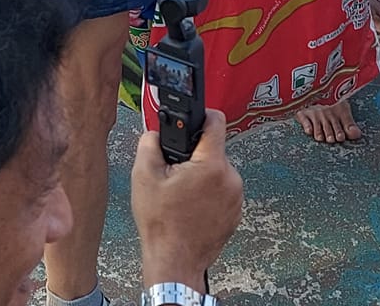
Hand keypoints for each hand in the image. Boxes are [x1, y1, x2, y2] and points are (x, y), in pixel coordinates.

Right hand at [133, 111, 242, 290]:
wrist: (174, 264)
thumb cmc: (161, 225)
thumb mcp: (143, 176)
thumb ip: (149, 143)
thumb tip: (156, 132)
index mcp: (210, 165)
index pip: (216, 122)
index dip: (202, 116)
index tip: (193, 120)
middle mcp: (230, 178)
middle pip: (213, 150)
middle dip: (194, 156)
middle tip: (175, 173)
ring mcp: (236, 198)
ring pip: (217, 171)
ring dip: (202, 176)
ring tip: (182, 195)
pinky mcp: (236, 213)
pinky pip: (223, 191)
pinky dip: (209, 194)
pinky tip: (191, 208)